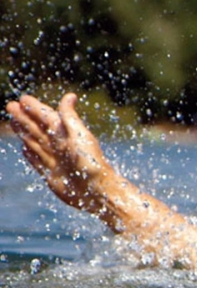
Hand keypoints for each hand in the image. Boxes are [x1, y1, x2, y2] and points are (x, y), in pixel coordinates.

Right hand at [7, 93, 116, 215]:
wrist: (96, 192)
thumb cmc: (91, 162)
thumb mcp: (79, 136)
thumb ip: (70, 118)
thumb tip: (70, 96)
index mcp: (66, 135)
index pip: (47, 117)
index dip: (35, 108)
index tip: (23, 99)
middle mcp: (59, 146)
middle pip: (38, 128)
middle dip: (24, 117)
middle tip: (10, 105)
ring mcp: (54, 160)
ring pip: (35, 142)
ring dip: (23, 131)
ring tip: (13, 122)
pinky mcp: (50, 175)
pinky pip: (37, 160)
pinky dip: (30, 153)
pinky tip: (24, 147)